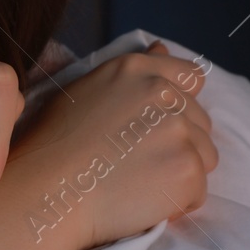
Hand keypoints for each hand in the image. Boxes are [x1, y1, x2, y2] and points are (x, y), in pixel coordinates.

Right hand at [7, 41, 218, 249]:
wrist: (45, 193)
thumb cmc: (53, 146)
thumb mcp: (85, 91)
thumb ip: (131, 74)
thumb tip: (162, 47)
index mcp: (136, 69)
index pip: (191, 78)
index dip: (178, 107)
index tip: (153, 129)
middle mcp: (162, 93)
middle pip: (200, 122)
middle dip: (177, 145)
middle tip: (132, 164)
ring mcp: (179, 130)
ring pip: (204, 156)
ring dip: (178, 173)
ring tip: (137, 184)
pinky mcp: (187, 169)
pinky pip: (198, 190)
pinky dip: (176, 202)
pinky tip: (140, 201)